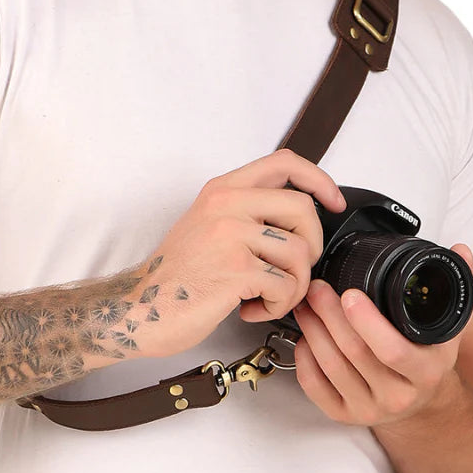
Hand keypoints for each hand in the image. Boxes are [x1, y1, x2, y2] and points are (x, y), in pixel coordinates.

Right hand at [135, 149, 345, 358]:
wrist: (140, 309)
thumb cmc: (176, 276)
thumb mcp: (207, 226)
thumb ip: (246, 213)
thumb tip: (297, 220)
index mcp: (222, 191)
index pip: (284, 163)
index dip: (318, 179)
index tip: (333, 202)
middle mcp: (226, 204)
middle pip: (304, 209)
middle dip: (312, 246)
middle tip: (292, 269)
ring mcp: (231, 234)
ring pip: (301, 252)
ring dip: (293, 286)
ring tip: (266, 297)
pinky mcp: (236, 269)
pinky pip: (286, 286)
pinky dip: (276, 305)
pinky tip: (251, 309)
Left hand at [291, 244, 472, 426]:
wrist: (422, 406)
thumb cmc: (428, 358)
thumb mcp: (449, 326)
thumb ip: (458, 287)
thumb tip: (460, 251)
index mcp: (426, 371)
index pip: (393, 350)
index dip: (367, 321)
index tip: (350, 293)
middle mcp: (399, 395)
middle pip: (354, 352)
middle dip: (329, 315)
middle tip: (317, 288)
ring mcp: (369, 408)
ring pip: (331, 366)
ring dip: (312, 330)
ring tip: (306, 304)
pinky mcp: (344, 416)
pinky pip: (315, 387)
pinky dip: (305, 358)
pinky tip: (304, 337)